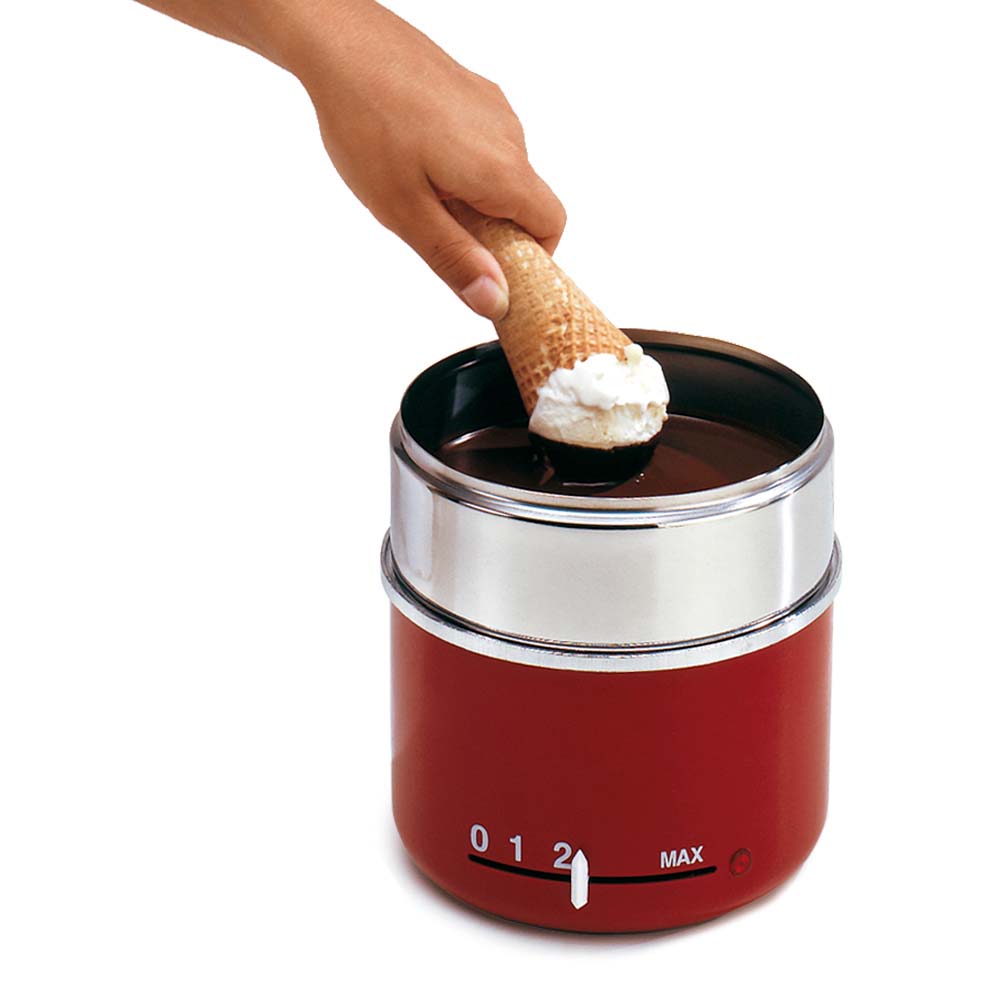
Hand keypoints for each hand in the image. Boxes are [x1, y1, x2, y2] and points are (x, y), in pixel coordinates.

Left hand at [292, 2, 565, 318]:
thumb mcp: (405, 211)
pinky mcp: (473, 92)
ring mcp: (492, 108)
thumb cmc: (365, 121)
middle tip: (437, 230)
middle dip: (492, 229)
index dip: (532, 257)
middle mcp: (509, 134)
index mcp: (500, 168)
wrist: (338, 42)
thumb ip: (454, 260)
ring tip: (418, 190)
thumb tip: (494, 301)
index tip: (496, 273)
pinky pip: (485, 144)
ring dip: (474, 197)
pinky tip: (417, 159)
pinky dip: (464, 166)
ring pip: (502, 173)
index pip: (552, 224)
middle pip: (526, 201)